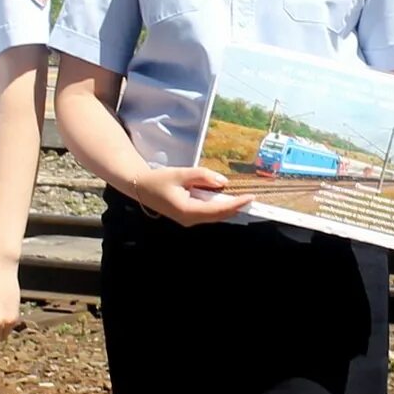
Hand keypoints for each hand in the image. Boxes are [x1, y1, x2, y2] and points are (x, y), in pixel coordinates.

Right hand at [128, 163, 248, 225]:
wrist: (141, 187)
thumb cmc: (159, 180)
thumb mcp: (180, 173)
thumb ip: (202, 176)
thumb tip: (223, 182)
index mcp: (187, 210)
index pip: (217, 210)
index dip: (235, 204)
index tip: (250, 197)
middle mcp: (189, 219)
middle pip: (218, 216)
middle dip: (236, 208)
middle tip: (252, 199)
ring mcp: (189, 220)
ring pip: (214, 216)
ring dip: (229, 208)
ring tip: (244, 200)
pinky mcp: (188, 216)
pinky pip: (208, 213)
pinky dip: (220, 207)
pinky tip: (229, 201)